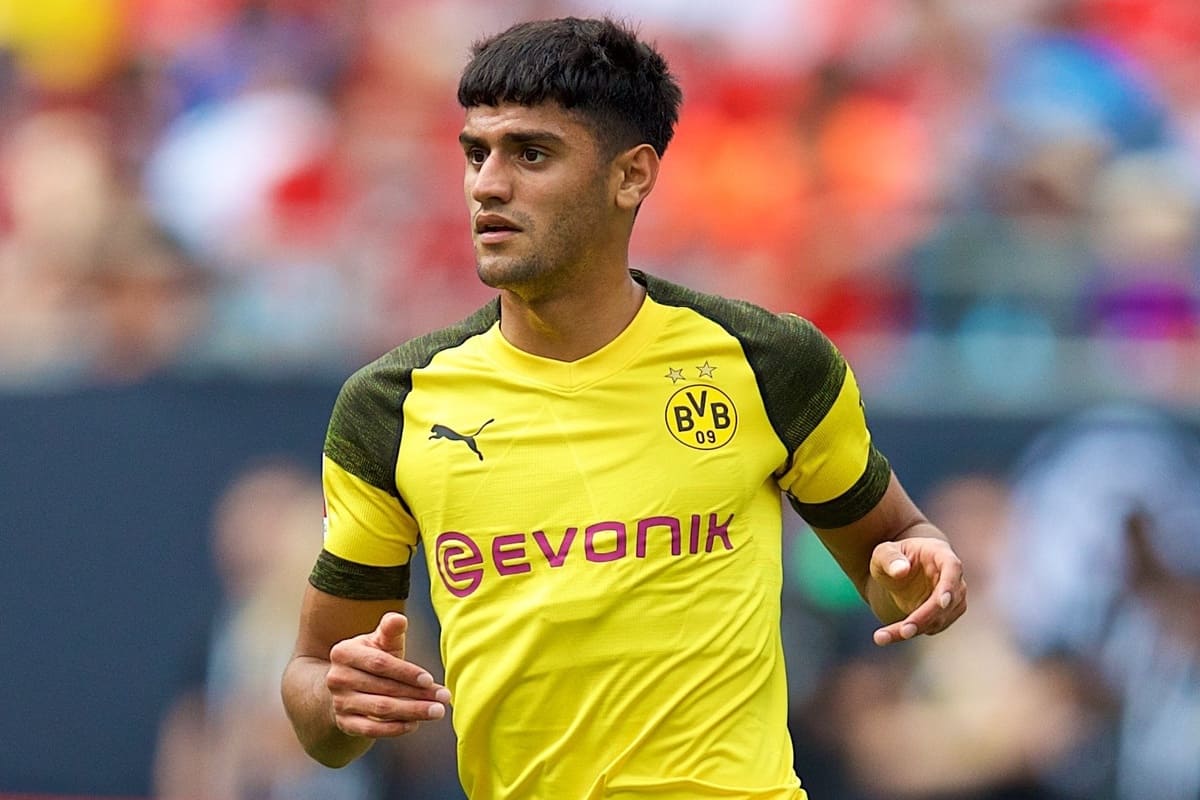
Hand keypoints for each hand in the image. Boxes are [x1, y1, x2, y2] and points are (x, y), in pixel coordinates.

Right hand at [325, 612, 451, 737]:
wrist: (348, 686)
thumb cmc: (373, 658)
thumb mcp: (380, 641)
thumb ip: (390, 630)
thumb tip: (399, 619)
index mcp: (344, 652)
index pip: (379, 663)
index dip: (406, 672)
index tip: (430, 680)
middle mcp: (336, 678)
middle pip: (383, 688)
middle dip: (417, 694)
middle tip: (444, 698)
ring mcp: (339, 702)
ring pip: (380, 710)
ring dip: (412, 712)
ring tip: (437, 711)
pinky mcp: (344, 723)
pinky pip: (371, 730)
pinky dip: (395, 728)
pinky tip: (415, 724)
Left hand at [869, 537, 965, 645]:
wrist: (898, 571)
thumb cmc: (893, 556)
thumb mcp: (883, 552)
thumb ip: (890, 558)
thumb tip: (901, 571)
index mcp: (940, 554)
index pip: (952, 568)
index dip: (949, 586)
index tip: (942, 602)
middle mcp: (953, 578)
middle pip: (947, 601)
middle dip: (926, 617)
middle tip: (904, 631)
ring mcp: (953, 599)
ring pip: (939, 619)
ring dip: (914, 629)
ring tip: (881, 636)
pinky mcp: (944, 616)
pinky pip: (930, 627)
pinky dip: (909, 633)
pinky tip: (886, 635)